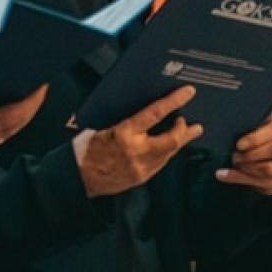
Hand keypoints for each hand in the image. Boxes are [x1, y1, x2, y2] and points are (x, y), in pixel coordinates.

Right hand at [0, 76, 47, 171]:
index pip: (21, 112)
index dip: (35, 97)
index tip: (44, 81)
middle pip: (22, 118)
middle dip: (34, 101)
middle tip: (41, 82)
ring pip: (14, 125)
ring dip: (24, 109)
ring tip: (29, 92)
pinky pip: (4, 128)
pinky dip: (12, 116)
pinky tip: (7, 109)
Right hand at [73, 85, 201, 198]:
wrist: (76, 179)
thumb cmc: (85, 150)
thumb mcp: (102, 128)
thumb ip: (126, 123)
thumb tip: (145, 114)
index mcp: (124, 133)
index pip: (155, 114)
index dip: (173, 102)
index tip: (187, 92)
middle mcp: (136, 151)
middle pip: (171, 140)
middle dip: (185, 131)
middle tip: (194, 125)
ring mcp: (140, 167)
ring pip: (169, 154)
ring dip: (178, 143)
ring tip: (185, 134)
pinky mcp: (140, 179)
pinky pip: (160, 164)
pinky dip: (166, 154)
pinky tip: (167, 149)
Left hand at [217, 119, 271, 195]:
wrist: (267, 157)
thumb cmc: (258, 137)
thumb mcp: (257, 126)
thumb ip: (253, 121)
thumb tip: (242, 115)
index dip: (255, 139)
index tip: (238, 144)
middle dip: (250, 154)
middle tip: (234, 155)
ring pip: (267, 169)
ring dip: (246, 167)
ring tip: (233, 162)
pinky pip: (258, 183)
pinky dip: (238, 178)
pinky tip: (223, 175)